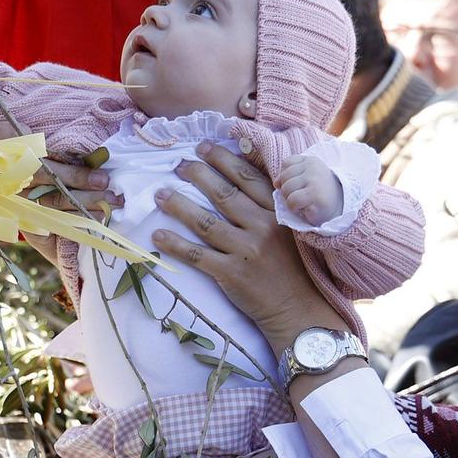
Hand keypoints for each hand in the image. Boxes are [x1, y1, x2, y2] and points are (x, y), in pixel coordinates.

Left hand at [148, 142, 337, 345]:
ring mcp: (246, 250)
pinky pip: (197, 255)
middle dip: (197, 174)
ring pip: (205, 221)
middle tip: (178, 164)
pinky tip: (158, 236)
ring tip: (161, 194)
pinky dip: (174, 245)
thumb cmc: (295, 270)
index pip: (247, 177)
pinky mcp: (232, 273)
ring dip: (179, 205)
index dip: (222, 160)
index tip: (203, 147)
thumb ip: (271, 208)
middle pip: (223, 194)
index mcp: (278, 212)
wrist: (300, 310)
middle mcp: (263, 226)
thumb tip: (240, 182)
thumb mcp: (291, 231)